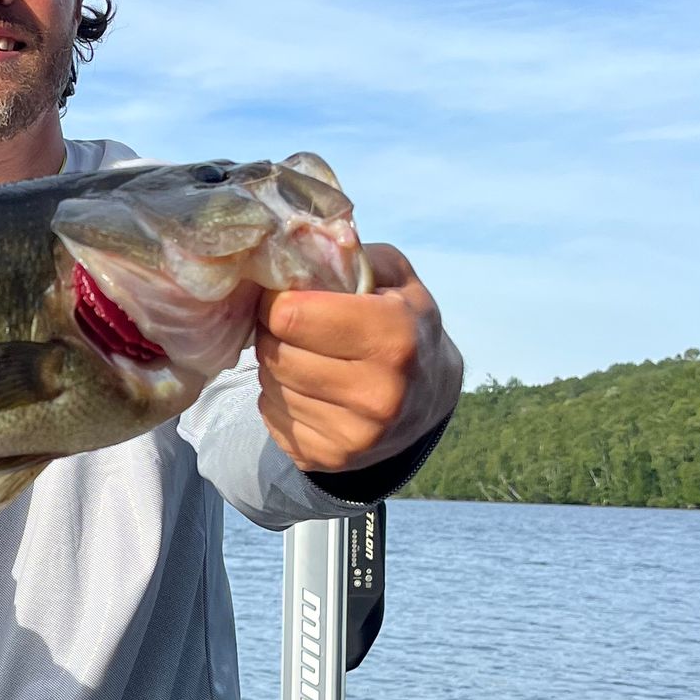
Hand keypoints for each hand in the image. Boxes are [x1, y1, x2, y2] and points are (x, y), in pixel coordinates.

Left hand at [254, 245, 461, 473]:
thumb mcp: (394, 276)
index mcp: (394, 338)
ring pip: (270, 387)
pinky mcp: (330, 460)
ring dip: (277, 367)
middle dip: (276, 334)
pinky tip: (310, 389)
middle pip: (276, 352)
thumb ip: (350, 253)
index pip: (290, 314)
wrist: (429, 398)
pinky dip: (280, 400)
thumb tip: (296, 238)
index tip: (293, 297)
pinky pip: (271, 418)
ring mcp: (355, 435)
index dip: (281, 300)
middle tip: (297, 328)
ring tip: (309, 357)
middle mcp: (379, 394)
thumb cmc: (404, 323)